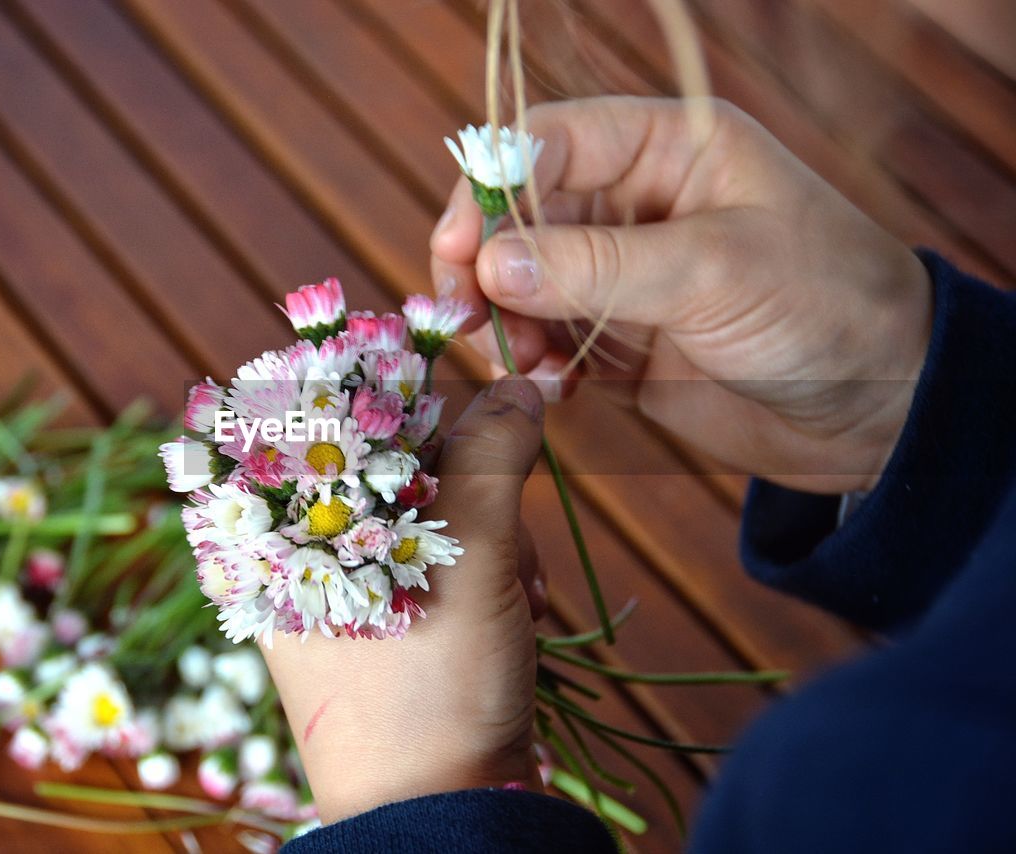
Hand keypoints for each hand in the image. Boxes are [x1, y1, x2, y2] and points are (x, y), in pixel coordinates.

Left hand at [260, 377, 546, 822]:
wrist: (444, 813)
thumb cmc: (430, 683)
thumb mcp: (467, 554)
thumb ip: (491, 453)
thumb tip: (522, 384)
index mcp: (276, 525)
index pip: (329, 418)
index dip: (403, 400)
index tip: (465, 402)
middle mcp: (299, 551)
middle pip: (394, 463)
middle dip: (475, 490)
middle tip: (512, 529)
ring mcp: (344, 588)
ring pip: (430, 512)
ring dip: (495, 538)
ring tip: (522, 595)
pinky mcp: (390, 621)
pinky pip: (441, 563)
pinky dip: (489, 574)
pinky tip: (521, 610)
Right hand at [432, 97, 932, 492]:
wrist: (878, 408)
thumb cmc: (824, 306)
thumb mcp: (714, 271)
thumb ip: (599, 266)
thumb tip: (492, 267)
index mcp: (666, 149)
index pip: (549, 142)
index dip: (491, 187)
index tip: (458, 249)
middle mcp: (634, 204)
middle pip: (519, 216)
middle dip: (487, 266)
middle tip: (469, 317)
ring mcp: (622, 273)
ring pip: (523, 282)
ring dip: (507, 322)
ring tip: (525, 363)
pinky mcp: (618, 339)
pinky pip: (548, 338)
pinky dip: (534, 362)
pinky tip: (554, 387)